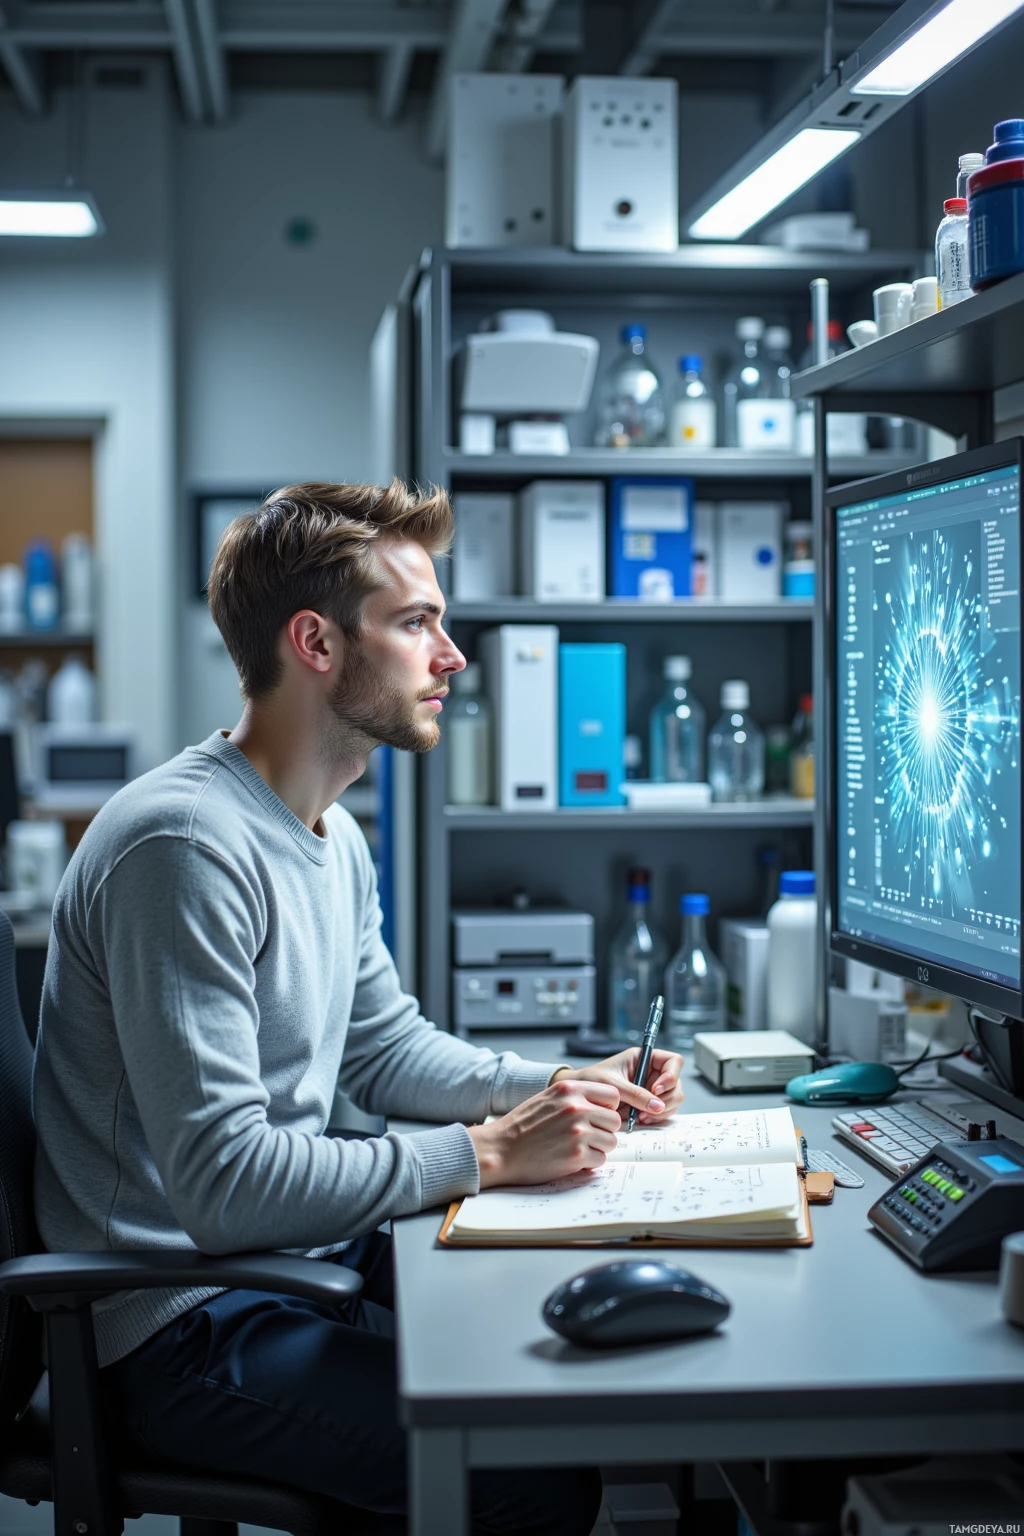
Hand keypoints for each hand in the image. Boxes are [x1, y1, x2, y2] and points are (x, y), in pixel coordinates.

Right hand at [467, 1079, 621, 1188]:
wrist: (500, 1149)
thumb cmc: (523, 1125)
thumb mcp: (548, 1098)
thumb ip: (575, 1096)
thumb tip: (605, 1104)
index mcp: (570, 1088)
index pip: (613, 1094)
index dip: (607, 1108)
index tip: (597, 1117)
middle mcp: (576, 1107)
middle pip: (614, 1120)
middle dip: (603, 1130)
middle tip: (586, 1137)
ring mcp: (578, 1131)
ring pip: (611, 1141)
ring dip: (597, 1148)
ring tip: (576, 1148)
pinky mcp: (576, 1155)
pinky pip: (600, 1159)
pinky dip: (589, 1163)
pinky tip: (571, 1159)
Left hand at [550, 1047, 684, 1126]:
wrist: (579, 1098)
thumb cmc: (591, 1081)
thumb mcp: (612, 1085)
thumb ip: (635, 1094)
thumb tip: (658, 1105)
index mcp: (644, 1058)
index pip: (673, 1061)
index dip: (671, 1075)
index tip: (656, 1090)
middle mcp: (651, 1073)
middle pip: (676, 1084)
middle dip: (666, 1099)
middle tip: (648, 1110)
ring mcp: (651, 1090)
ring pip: (673, 1100)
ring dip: (662, 1110)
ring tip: (641, 1116)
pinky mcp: (648, 1105)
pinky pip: (663, 1112)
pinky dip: (656, 1117)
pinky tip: (640, 1119)